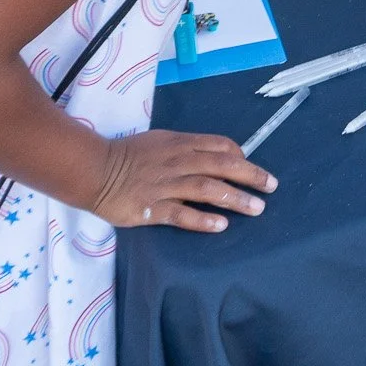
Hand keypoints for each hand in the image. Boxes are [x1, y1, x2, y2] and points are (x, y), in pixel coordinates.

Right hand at [90, 129, 276, 232]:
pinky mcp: (152, 208)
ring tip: (256, 208)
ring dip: (235, 198)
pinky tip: (221, 225)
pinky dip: (203, 220)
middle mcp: (178, 162)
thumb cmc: (128, 154)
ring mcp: (166, 185)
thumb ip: (186, 147)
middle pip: (222, 165)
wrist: (94, 169)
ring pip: (208, 189)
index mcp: (180, 143)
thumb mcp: (160, 140)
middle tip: (271, 186)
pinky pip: (182, 215)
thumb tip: (215, 156)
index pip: (219, 145)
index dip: (240, 155)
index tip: (251, 166)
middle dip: (250, 175)